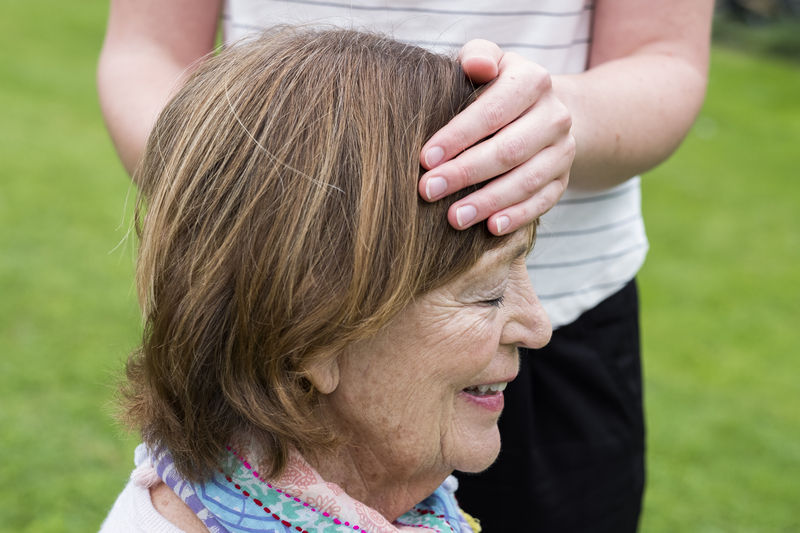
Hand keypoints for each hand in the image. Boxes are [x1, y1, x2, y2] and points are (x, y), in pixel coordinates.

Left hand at [419, 40, 574, 234]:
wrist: (541, 112)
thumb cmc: (495, 87)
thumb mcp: (488, 62)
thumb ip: (477, 56)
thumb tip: (477, 66)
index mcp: (533, 81)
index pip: (493, 112)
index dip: (458, 137)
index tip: (425, 158)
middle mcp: (555, 116)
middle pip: (508, 151)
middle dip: (465, 173)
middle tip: (428, 190)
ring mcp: (562, 151)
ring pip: (526, 181)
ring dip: (487, 202)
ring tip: (453, 218)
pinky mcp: (563, 179)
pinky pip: (542, 202)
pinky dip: (517, 217)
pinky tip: (490, 228)